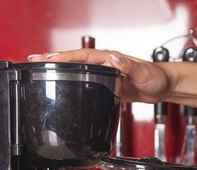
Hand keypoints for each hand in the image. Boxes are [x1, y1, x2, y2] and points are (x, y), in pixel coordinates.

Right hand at [27, 49, 169, 102]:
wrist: (163, 86)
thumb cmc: (156, 78)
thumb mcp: (144, 73)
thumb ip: (129, 66)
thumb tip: (114, 59)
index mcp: (111, 58)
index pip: (83, 55)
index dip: (65, 57)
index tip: (49, 59)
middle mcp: (105, 62)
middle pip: (74, 59)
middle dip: (53, 59)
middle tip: (33, 61)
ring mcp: (104, 71)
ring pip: (77, 68)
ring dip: (58, 68)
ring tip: (39, 69)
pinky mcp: (106, 82)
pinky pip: (84, 78)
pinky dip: (70, 79)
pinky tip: (61, 84)